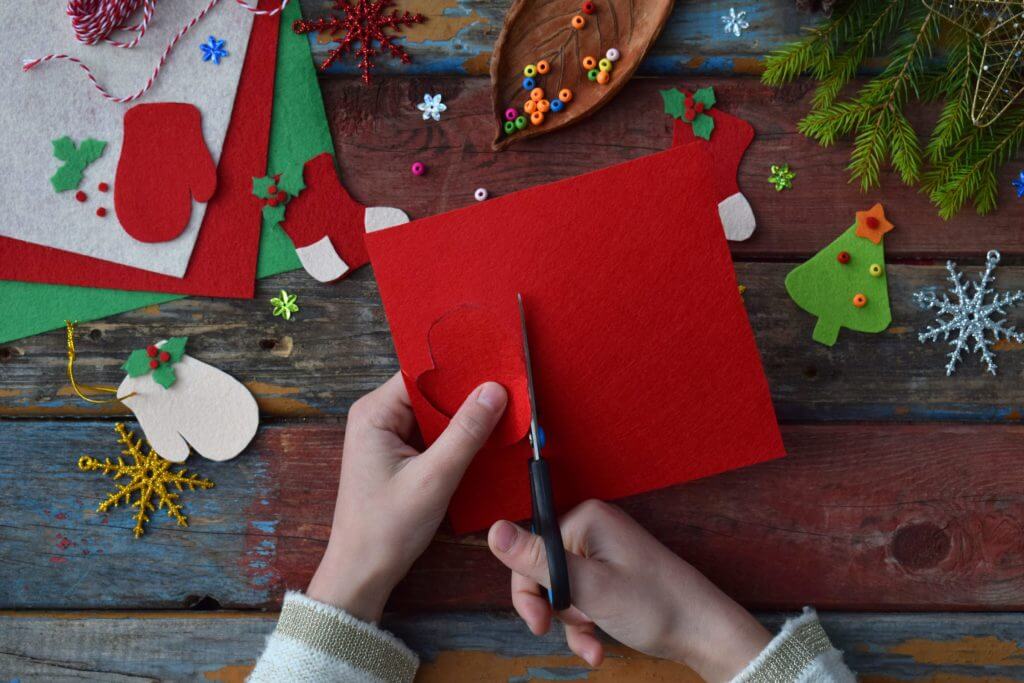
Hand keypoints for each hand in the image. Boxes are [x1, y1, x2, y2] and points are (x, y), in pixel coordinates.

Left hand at [308, 372, 507, 621]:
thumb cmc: (386, 529)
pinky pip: (433, 434)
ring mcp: (387, 437)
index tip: (497, 367)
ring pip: (435, 414)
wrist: (363, 573)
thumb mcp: (434, 478)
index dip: (459, 369)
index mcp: (374, 413)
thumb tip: (495, 391)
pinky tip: (485, 438)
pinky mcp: (398, 456)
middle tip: (510, 391)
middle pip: (430, 392)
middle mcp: (377, 417)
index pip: (422, 374)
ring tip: (505, 412)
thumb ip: (466, 432)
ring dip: (465, 418)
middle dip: (467, 395)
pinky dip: (457, 437)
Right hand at [488, 500, 770, 680]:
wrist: (706, 632)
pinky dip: (585, 625)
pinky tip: (597, 646)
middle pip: (544, 571)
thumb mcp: (589, 588)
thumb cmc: (656, 605)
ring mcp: (605, 552)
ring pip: (562, 590)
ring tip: (593, 643)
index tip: (538, 623)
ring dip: (571, 622)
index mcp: (586, 519)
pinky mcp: (613, 574)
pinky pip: (582, 598)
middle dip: (553, 609)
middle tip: (561, 633)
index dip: (528, 589)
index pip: (531, 549)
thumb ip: (539, 561)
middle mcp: (594, 528)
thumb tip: (493, 530)